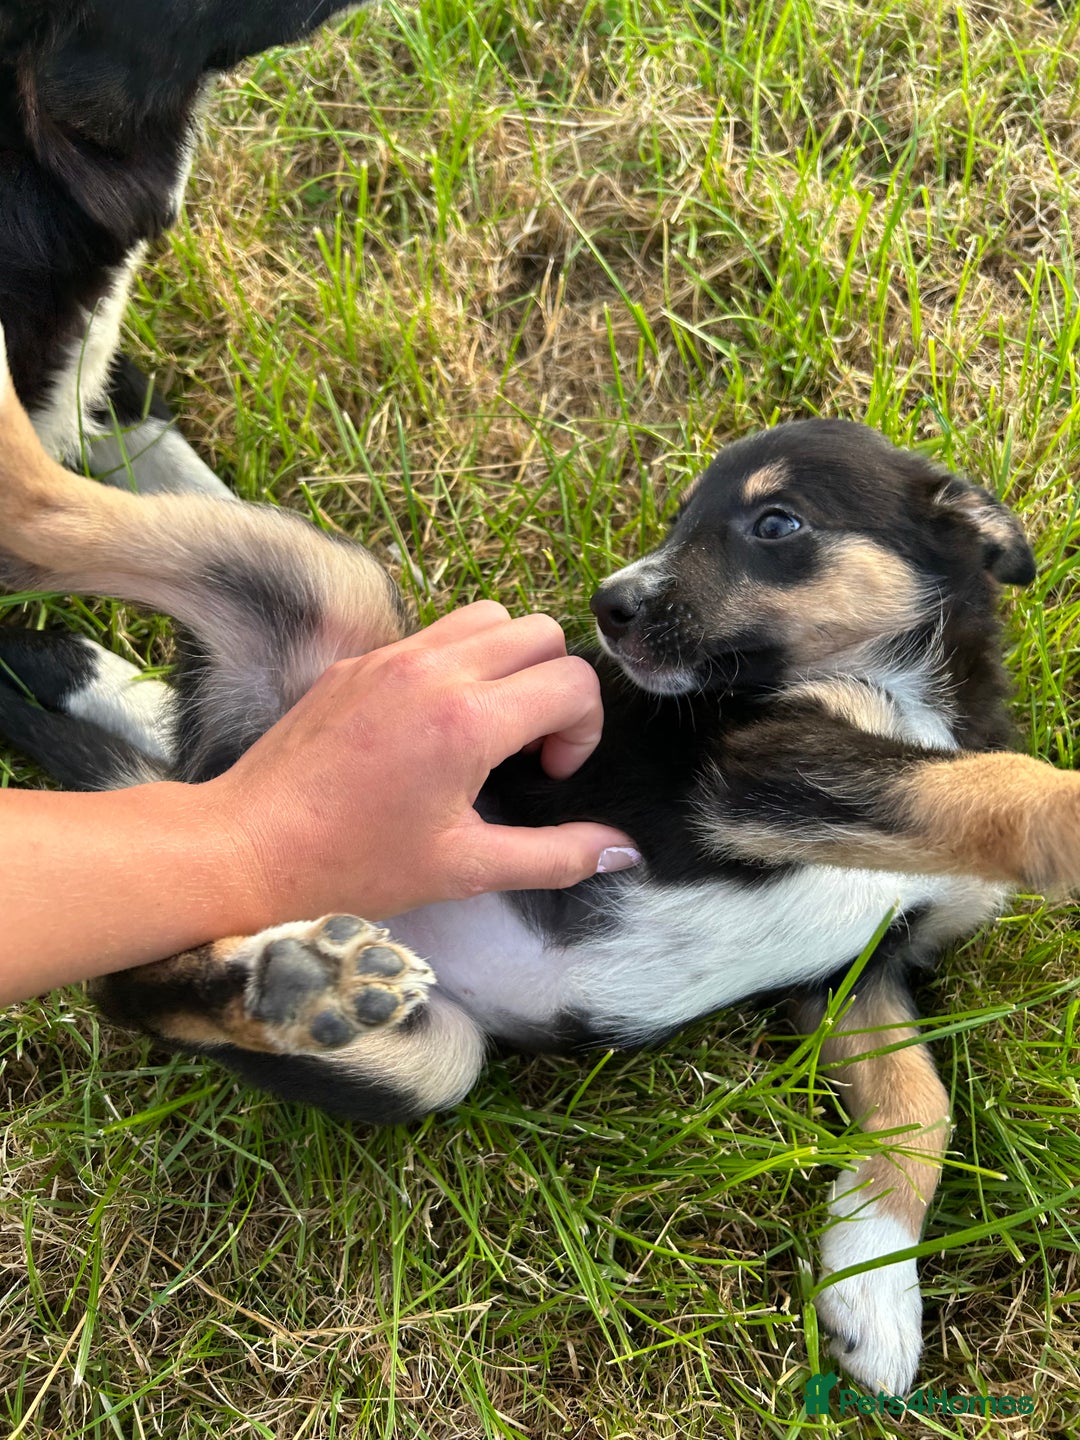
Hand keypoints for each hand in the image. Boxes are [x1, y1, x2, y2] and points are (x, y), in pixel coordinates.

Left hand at [205, 601, 639, 927]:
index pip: (572, 682)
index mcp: (467, 720)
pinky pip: (435, 632)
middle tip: (528, 749)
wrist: (246, 847)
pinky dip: (459, 661)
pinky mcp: (358, 660)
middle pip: (541, 632)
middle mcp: (434, 670)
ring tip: (488, 727)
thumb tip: (623, 853)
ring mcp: (392, 656)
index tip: (548, 775)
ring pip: (490, 616)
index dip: (583, 731)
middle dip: (555, 687)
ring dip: (510, 662)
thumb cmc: (351, 865)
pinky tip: (434, 725)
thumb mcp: (465, 871)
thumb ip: (555, 857)